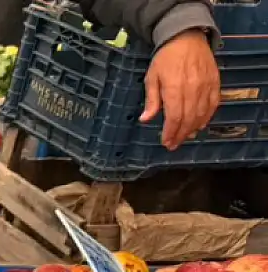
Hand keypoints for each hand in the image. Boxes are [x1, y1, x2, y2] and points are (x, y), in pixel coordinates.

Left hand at [142, 29, 219, 149]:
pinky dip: (207, 117)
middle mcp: (192, 89)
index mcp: (174, 88)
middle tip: (174, 144)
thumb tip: (146, 119)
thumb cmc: (166, 58)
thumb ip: (151, 100)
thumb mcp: (152, 77)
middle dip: (181, 135)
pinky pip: (214, 104)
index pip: (174, 117)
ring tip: (185, 137)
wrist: (186, 37)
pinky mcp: (215, 82)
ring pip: (202, 114)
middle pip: (188, 119)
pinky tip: (200, 124)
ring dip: (193, 128)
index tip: (166, 142)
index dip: (170, 132)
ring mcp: (206, 86)